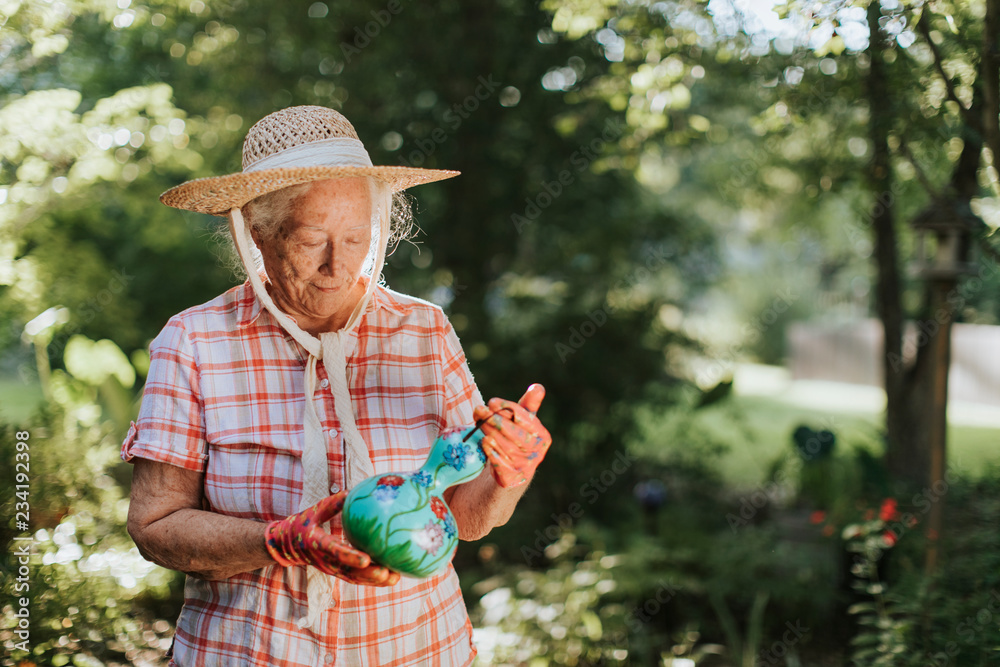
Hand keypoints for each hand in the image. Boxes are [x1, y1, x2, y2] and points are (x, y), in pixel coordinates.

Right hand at [265, 492, 399, 586]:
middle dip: (368, 574)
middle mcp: (325, 560)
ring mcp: (331, 569)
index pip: (334, 551)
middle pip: (348, 572)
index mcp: (317, 544)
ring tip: (395, 578)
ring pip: (354, 578)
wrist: (287, 545)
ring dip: (374, 581)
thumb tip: (352, 492)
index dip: (349, 556)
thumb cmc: (303, 523)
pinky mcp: (337, 572)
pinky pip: (355, 579)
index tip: (366, 559)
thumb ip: (332, 503)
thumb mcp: (314, 510)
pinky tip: (391, 577)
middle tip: (388, 572)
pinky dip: (372, 580)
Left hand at [474, 383, 551, 487]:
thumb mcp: (522, 424)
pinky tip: (483, 441)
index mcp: (543, 437)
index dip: (509, 408)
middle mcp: (537, 453)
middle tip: (479, 409)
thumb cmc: (514, 442)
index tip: (493, 401)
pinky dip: (490, 450)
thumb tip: (538, 387)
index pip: (526, 418)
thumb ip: (528, 406)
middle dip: (495, 419)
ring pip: (505, 445)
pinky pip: (499, 462)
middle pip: (514, 432)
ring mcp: (524, 467)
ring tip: (478, 422)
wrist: (508, 477)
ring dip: (489, 431)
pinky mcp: (511, 479)